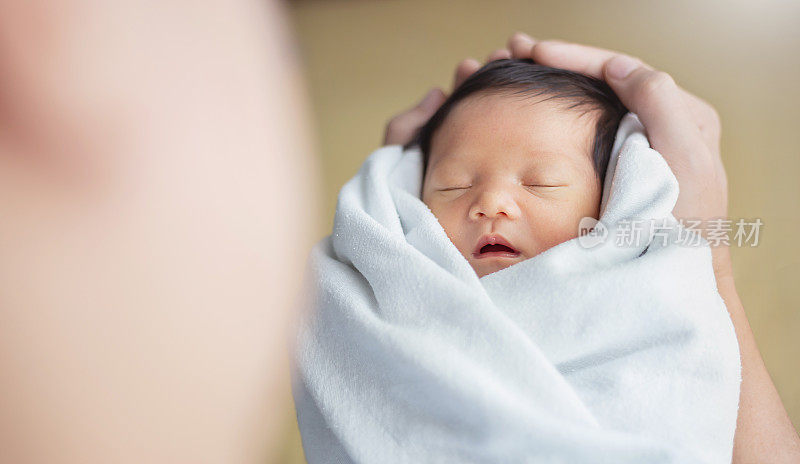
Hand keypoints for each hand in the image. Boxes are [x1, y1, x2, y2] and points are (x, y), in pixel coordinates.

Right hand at [385, 32, 731, 275]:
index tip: (534, 53)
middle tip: (513, 51)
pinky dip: (552, 119)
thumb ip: (659, 103)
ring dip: (550, 88)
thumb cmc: (684, 229)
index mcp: (682, 116)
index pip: (621, 72)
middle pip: (601, 83)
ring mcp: (635, 151)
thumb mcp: (683, 158)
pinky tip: (526, 114)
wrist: (674, 282)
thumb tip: (618, 68)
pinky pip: (582, 133)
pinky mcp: (615, 174)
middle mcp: (659, 127)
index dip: (575, 58)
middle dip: (556, 65)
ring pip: (588, 105)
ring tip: (512, 72)